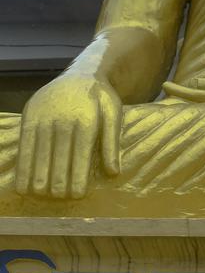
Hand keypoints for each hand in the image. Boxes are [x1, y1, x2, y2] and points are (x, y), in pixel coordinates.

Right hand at [15, 74, 120, 198]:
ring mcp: (44, 116)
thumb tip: (113, 173)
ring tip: (42, 196)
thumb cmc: (100, 100)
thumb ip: (112, 143)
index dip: (77, 177)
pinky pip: (24, 147)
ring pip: (39, 155)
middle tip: (60, 198)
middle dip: (59, 182)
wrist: (81, 74)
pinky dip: (23, 168)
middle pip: (59, 158)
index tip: (76, 195)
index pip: (80, 155)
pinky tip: (23, 186)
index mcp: (87, 119)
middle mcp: (64, 117)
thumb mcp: (114, 114)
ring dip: (39, 179)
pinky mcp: (30, 115)